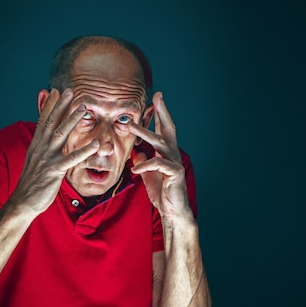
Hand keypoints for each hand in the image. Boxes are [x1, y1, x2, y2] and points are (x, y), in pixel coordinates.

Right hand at [9, 88, 98, 215]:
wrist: (23, 202)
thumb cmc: (32, 182)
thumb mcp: (35, 161)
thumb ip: (42, 147)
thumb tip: (45, 137)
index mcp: (36, 145)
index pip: (43, 121)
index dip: (50, 105)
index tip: (56, 91)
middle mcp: (40, 148)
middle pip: (52, 122)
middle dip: (61, 106)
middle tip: (70, 91)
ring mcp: (47, 159)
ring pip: (61, 134)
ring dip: (72, 120)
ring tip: (83, 107)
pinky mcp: (55, 171)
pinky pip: (71, 159)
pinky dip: (84, 151)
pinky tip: (96, 144)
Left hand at [128, 92, 190, 218]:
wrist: (172, 210)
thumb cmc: (161, 191)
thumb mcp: (148, 173)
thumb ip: (143, 161)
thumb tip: (136, 152)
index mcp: (166, 152)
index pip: (163, 129)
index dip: (159, 114)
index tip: (155, 99)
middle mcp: (172, 154)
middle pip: (168, 128)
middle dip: (162, 111)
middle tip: (157, 96)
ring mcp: (174, 162)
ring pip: (159, 143)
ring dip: (145, 133)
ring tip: (131, 126)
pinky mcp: (174, 173)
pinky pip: (157, 164)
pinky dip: (145, 165)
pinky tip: (135, 169)